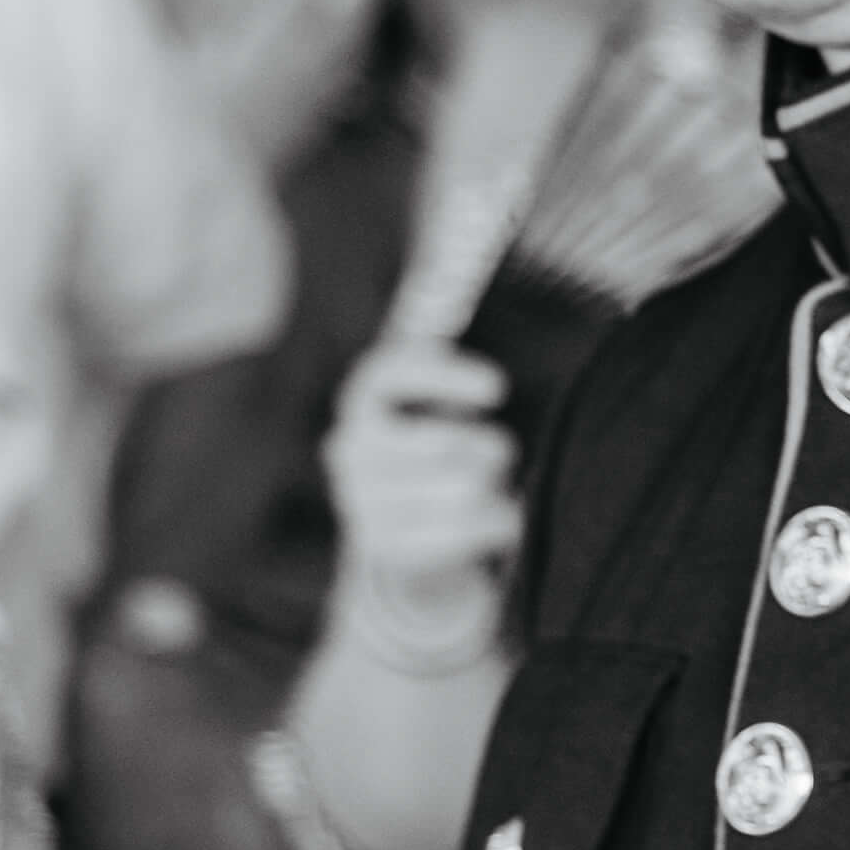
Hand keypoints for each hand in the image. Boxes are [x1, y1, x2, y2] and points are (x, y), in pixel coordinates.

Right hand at [320, 338, 520, 666]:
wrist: (401, 522)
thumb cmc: (434, 433)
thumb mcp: (435, 384)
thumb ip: (433, 340)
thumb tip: (444, 303)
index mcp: (365, 396)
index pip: (396, 374)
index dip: (447, 378)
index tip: (499, 389)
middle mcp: (350, 446)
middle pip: (447, 444)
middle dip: (492, 449)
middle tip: (500, 453)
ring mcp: (359, 500)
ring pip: (463, 492)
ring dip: (496, 489)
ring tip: (491, 487)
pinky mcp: (382, 546)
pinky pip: (463, 533)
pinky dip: (496, 525)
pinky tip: (499, 518)